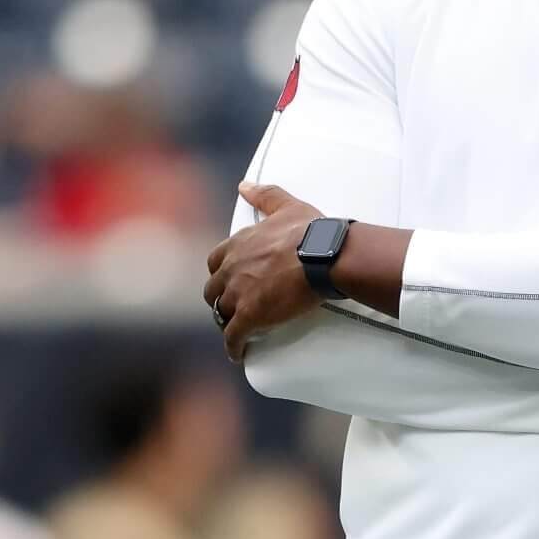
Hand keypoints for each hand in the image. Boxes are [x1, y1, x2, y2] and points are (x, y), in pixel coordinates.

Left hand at [203, 183, 323, 361]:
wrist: (324, 256)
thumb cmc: (310, 231)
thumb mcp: (286, 206)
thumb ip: (264, 194)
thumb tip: (245, 185)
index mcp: (238, 244)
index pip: (216, 261)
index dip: (223, 272)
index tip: (231, 278)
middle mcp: (232, 269)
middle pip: (214, 290)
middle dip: (222, 298)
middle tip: (235, 305)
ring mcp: (238, 294)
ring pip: (222, 314)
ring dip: (228, 321)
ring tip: (238, 329)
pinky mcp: (250, 317)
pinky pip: (234, 336)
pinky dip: (234, 346)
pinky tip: (238, 353)